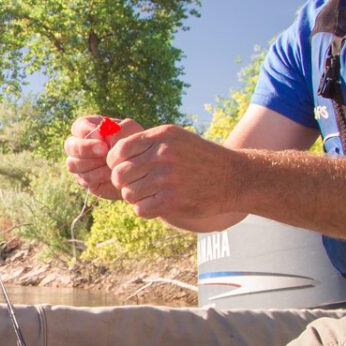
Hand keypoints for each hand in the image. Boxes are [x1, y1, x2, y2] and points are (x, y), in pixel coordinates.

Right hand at [65, 116, 141, 198]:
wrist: (140, 169)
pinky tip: (111, 174)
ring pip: (73, 164)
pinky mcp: (84, 180)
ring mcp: (79, 164)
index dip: (87, 131)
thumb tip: (104, 134)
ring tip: (111, 164)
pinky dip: (98, 177)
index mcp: (87, 129)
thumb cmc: (134, 145)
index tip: (103, 136)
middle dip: (86, 148)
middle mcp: (78, 146)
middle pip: (70, 146)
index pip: (78, 127)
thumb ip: (120, 128)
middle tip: (104, 150)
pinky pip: (84, 179)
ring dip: (93, 164)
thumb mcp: (132, 132)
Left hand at [109, 124, 243, 232]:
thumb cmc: (199, 158)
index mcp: (162, 136)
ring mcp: (168, 178)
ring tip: (150, 193)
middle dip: (123, 182)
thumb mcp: (176, 138)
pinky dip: (146, 209)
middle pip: (119, 174)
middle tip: (135, 184)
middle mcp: (163, 155)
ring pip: (128, 194)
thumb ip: (147, 142)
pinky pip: (141, 210)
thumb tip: (112, 154)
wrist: (233, 177)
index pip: (118, 150)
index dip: (115, 163)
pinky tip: (158, 203)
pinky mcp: (173, 201)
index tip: (123, 168)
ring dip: (135, 197)